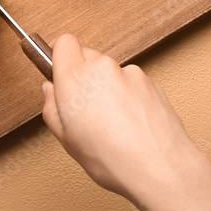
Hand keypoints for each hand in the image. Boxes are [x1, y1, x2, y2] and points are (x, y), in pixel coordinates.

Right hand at [40, 33, 201, 208]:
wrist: (159, 168)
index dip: (61, 56)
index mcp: (75, 79)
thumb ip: (52, 108)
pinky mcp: (150, 81)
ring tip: (113, 121)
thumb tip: (50, 92)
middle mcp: (102, 68)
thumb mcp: (67, 139)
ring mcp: (128, 72)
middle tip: (86, 106)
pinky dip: (129, 96)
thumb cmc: (114, 159)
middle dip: (84, 75)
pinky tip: (131, 121)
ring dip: (108, 87)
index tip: (61, 69)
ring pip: (110, 71)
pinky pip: (131, 82)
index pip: (64, 42)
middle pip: (87, 56)